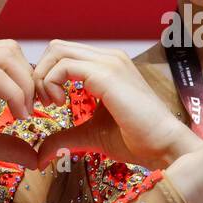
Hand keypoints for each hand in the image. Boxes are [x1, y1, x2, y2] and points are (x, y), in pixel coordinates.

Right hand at [0, 40, 38, 169]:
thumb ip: (4, 144)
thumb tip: (35, 158)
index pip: (6, 53)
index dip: (27, 76)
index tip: (36, 105)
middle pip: (11, 49)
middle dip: (31, 76)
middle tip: (37, 107)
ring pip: (7, 57)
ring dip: (25, 85)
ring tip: (25, 114)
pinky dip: (14, 95)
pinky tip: (17, 116)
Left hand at [31, 41, 202, 168]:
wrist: (162, 145)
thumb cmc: (136, 139)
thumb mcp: (91, 135)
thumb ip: (65, 137)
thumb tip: (40, 154)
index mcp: (107, 66)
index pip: (64, 55)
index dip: (46, 76)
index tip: (46, 104)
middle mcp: (109, 57)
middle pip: (57, 48)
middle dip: (40, 74)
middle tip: (43, 103)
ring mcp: (109, 62)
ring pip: (57, 51)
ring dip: (43, 78)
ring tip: (51, 104)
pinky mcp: (106, 74)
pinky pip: (64, 66)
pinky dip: (51, 83)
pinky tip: (60, 105)